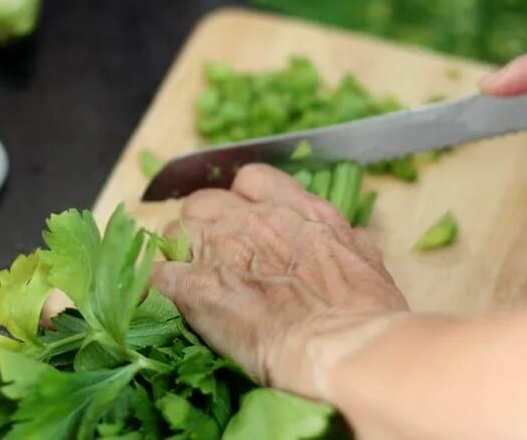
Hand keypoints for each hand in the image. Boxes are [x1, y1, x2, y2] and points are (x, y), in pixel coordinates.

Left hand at [151, 164, 408, 399]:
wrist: (345, 346)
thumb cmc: (367, 313)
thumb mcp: (368, 262)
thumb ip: (348, 241)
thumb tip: (350, 238)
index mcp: (296, 209)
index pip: (250, 180)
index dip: (241, 201)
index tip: (243, 222)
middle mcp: (253, 219)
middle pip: (202, 203)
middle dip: (203, 226)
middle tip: (213, 258)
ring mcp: (221, 249)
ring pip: (174, 234)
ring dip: (180, 256)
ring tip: (191, 284)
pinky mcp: (195, 288)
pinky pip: (158, 275)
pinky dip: (160, 288)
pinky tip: (169, 304)